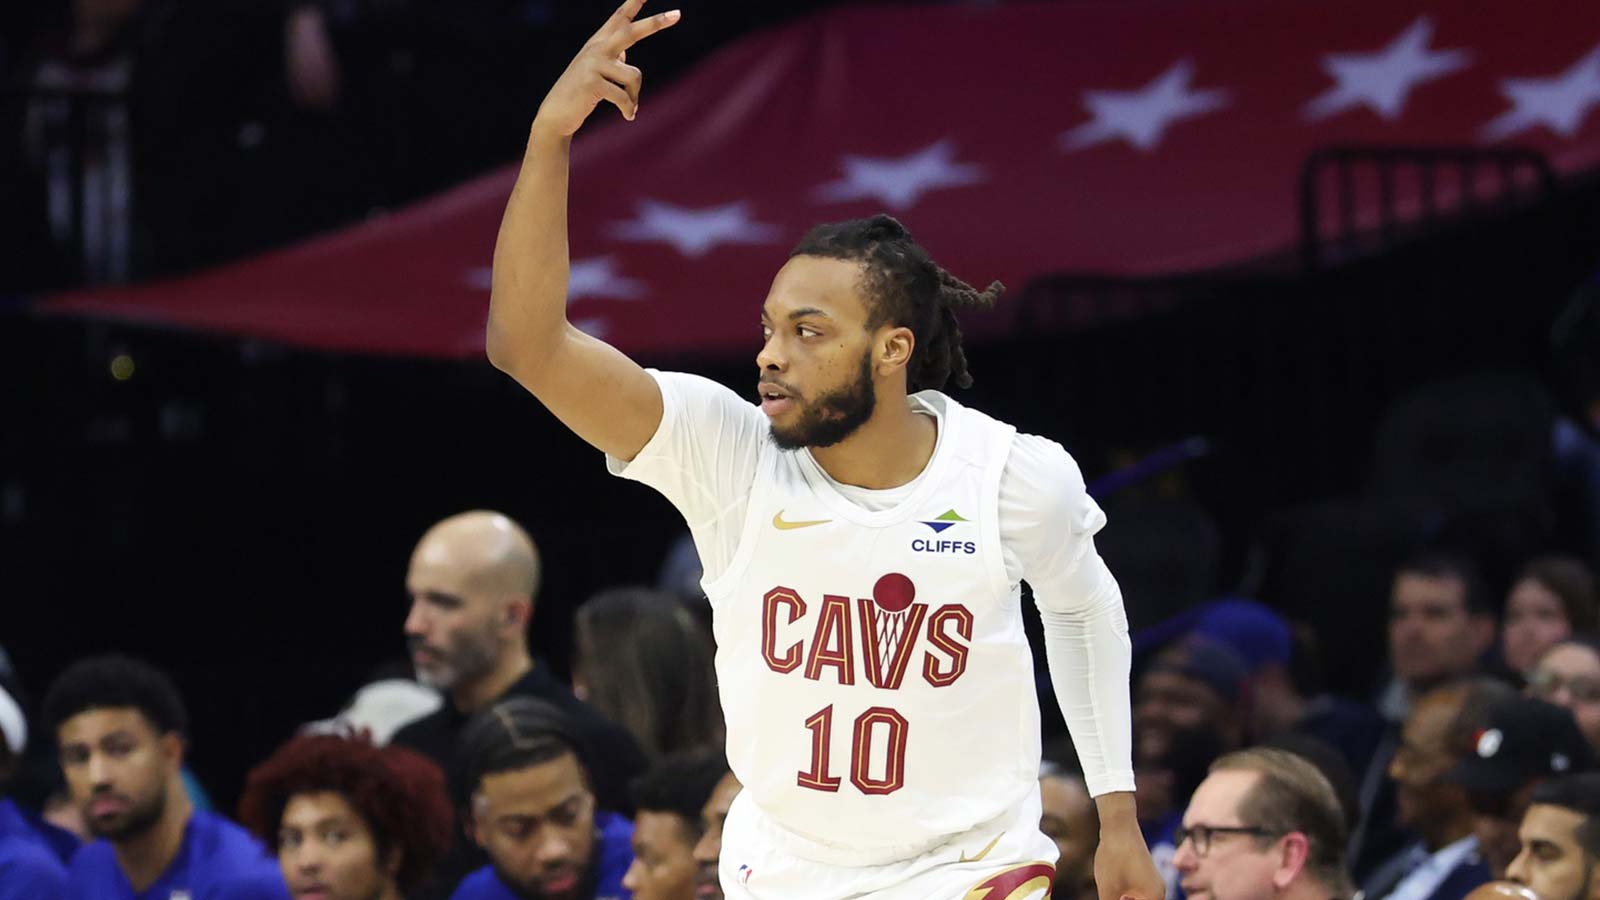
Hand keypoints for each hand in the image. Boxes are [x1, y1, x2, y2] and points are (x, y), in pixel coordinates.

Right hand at [534, 0, 680, 136]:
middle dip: (655, 23)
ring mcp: (593, 63)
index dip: (634, 1)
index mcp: (599, 42)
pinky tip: (627, 116)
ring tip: (629, 107)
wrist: (556, 113)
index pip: (620, 16)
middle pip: (631, 32)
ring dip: (635, 96)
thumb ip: (613, 57)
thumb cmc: (582, 92)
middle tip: (678, 14)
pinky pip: (624, 97)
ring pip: (634, 76)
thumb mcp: (599, 71)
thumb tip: (625, 52)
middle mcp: (596, 47)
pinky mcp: (592, 82)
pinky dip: (628, 109)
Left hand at [1094, 794, 1164, 899]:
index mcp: (1153, 898)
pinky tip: (1113, 893)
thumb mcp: (1108, 890)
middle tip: (1110, 897)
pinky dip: (1126, 897)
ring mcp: (1153, 884)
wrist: (1118, 826)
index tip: (1113, 899)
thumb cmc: (1114, 857)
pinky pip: (1138, 894)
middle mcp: (1158, 892)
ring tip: (1111, 893)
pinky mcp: (1145, 876)